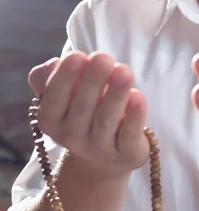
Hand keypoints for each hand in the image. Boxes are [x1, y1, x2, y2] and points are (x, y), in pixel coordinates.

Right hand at [28, 51, 148, 178]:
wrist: (107, 151)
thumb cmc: (84, 109)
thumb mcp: (64, 93)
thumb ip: (49, 76)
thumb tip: (53, 64)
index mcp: (51, 120)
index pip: (54, 98)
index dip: (64, 78)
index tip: (77, 56)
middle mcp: (71, 138)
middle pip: (82, 108)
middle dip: (93, 81)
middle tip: (102, 58)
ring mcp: (99, 149)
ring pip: (106, 121)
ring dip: (115, 95)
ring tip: (123, 71)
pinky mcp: (126, 154)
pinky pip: (129, 135)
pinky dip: (133, 116)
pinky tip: (137, 96)